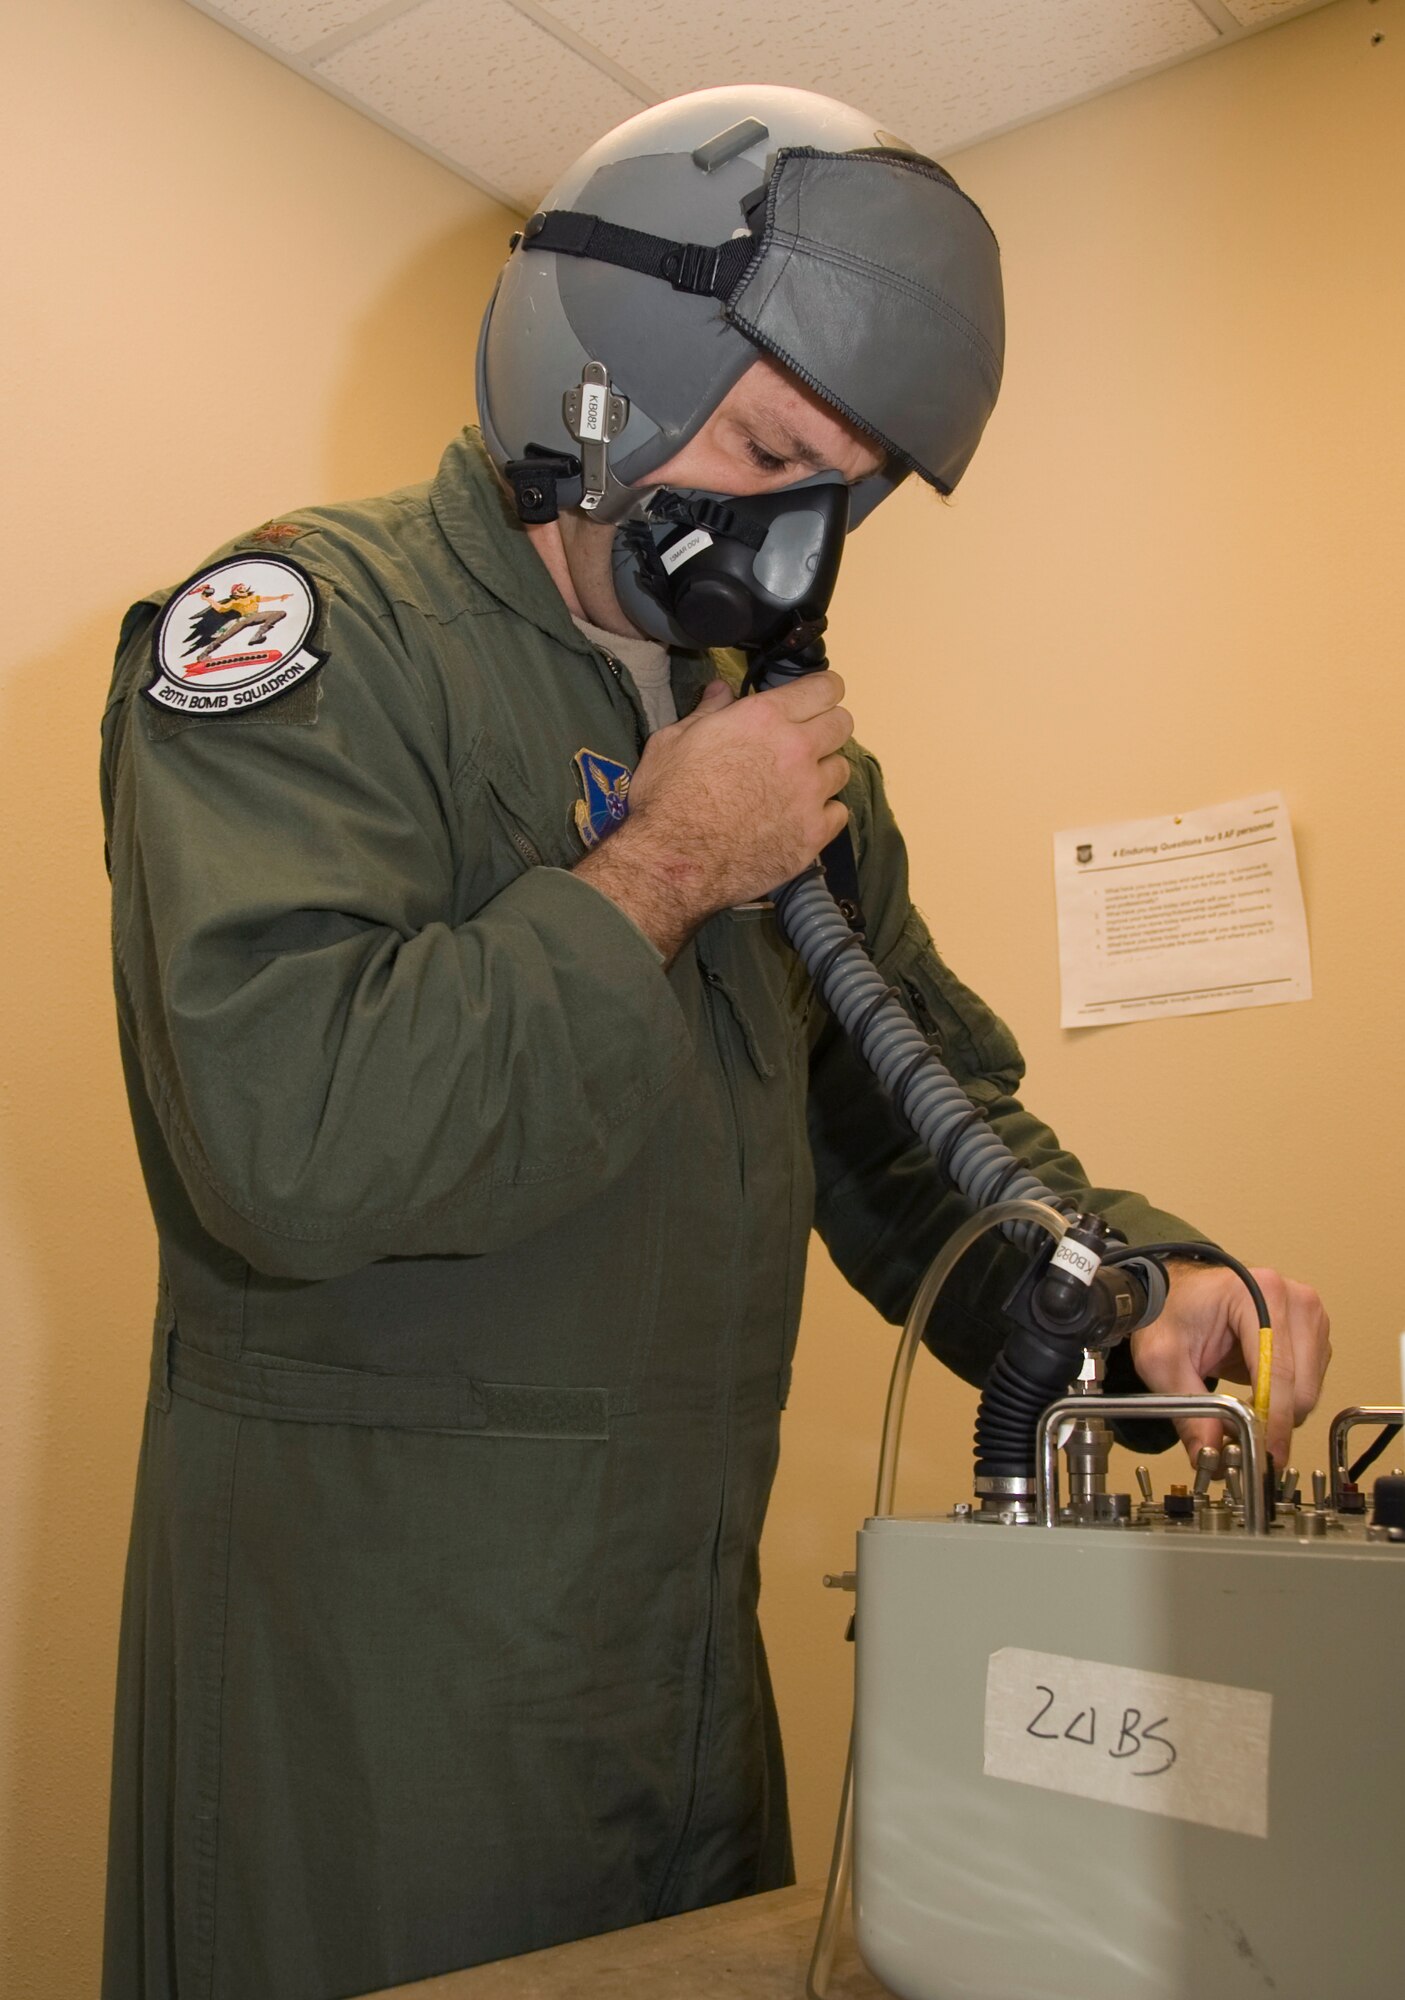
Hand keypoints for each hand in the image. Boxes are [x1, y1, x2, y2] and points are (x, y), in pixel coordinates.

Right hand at [575, 673, 852, 959]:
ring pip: (841, 769)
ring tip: (798, 784)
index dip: (823, 689)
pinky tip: (800, 817)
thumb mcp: (672, 740)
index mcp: (764, 718)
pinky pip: (838, 813)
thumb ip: (706, 712)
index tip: (816, 697)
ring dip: (823, 771)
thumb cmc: (665, 797)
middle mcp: (797, 750)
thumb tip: (722, 689)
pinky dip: (824, 813)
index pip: (824, 688)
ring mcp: (810, 795)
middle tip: (805, 740)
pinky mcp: (814, 835)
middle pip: (842, 724)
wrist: (674, 862)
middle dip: (827, 726)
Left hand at [1128, 1262, 1331, 1466]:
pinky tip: (1256, 1392)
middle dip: (1273, 1420)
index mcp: (1257, 1294)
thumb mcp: (1162, 1359)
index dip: (1272, 1419)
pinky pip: (1310, 1384)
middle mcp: (1293, 1300)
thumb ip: (1188, 1407)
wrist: (1178, 1293)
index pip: (1278, 1370)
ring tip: (1240, 1405)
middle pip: (1302, 1386)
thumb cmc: (1170, 1313)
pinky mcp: (1313, 1332)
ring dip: (1280, 1411)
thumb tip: (1210, 1452)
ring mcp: (1308, 1314)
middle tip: (1237, 1435)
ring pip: (1309, 1391)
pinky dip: (1286, 1400)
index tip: (1262, 1454)